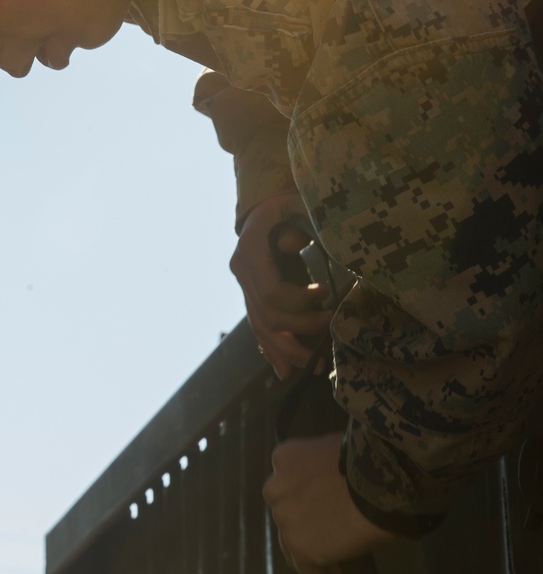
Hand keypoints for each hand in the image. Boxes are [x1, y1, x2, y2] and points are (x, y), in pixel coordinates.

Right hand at [231, 192, 333, 379]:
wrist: (270, 206)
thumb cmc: (290, 202)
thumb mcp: (296, 202)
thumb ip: (297, 221)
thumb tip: (293, 244)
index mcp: (249, 251)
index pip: (271, 293)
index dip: (299, 302)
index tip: (325, 293)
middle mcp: (242, 273)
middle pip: (266, 316)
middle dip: (300, 328)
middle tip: (331, 324)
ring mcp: (245, 287)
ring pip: (261, 329)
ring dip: (287, 350)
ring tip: (315, 365)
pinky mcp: (253, 297)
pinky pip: (259, 329)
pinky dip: (272, 351)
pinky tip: (285, 371)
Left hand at [263, 433, 396, 573]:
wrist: (382, 477)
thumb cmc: (371, 457)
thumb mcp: (339, 448)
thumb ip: (326, 468)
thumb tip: (340, 485)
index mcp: (285, 457)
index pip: (292, 484)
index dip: (308, 498)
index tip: (325, 509)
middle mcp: (276, 487)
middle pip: (289, 514)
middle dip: (307, 527)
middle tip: (331, 540)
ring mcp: (286, 518)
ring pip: (295, 545)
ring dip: (315, 558)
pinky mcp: (301, 546)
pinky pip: (311, 572)